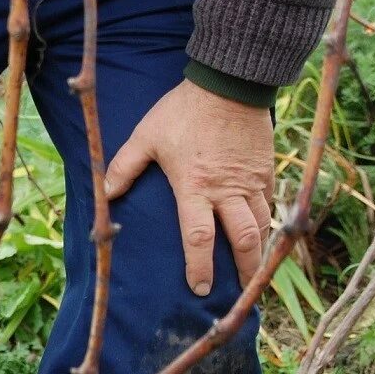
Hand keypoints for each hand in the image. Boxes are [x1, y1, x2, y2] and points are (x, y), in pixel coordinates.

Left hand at [104, 79, 273, 296]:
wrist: (229, 82)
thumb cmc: (183, 111)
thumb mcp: (146, 136)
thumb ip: (125, 166)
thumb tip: (105, 193)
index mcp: (195, 187)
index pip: (199, 238)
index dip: (199, 266)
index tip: (199, 288)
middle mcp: (227, 190)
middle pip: (243, 240)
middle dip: (243, 270)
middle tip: (240, 291)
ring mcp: (251, 181)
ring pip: (262, 225)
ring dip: (259, 251)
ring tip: (255, 271)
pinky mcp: (266, 170)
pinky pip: (269, 202)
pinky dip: (267, 222)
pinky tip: (263, 234)